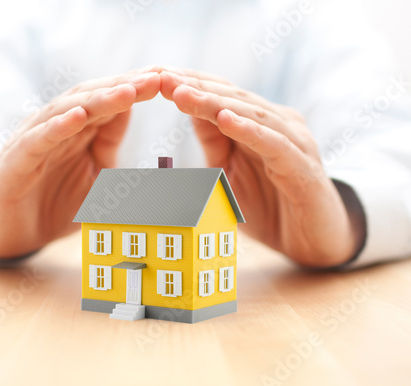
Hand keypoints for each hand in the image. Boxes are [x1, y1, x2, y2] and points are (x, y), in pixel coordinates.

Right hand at [0, 68, 160, 257]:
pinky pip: (36, 140)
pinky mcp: (15, 161)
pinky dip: (56, 127)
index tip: (166, 81)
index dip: (136, 90)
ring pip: (65, 112)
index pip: (109, 103)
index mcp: (77, 130)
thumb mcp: (94, 175)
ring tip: (126, 93)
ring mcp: (34, 141)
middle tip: (155, 78)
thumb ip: (108, 146)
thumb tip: (129, 114)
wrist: (15, 234)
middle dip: (124, 88)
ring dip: (96, 101)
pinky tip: (77, 117)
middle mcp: (56, 128)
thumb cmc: (56, 203)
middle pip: (91, 99)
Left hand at [160, 68, 364, 266]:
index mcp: (259, 125)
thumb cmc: (270, 207)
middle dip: (195, 87)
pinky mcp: (304, 168)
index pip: (221, 95)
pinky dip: (250, 131)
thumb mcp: (230, 172)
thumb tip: (190, 110)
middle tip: (162, 77)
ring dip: (215, 104)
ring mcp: (294, 144)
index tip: (156, 75)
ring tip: (183, 93)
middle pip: (233, 99)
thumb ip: (214, 142)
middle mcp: (279, 125)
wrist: (313, 241)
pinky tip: (225, 119)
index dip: (190, 84)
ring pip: (252, 115)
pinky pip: (274, 145)